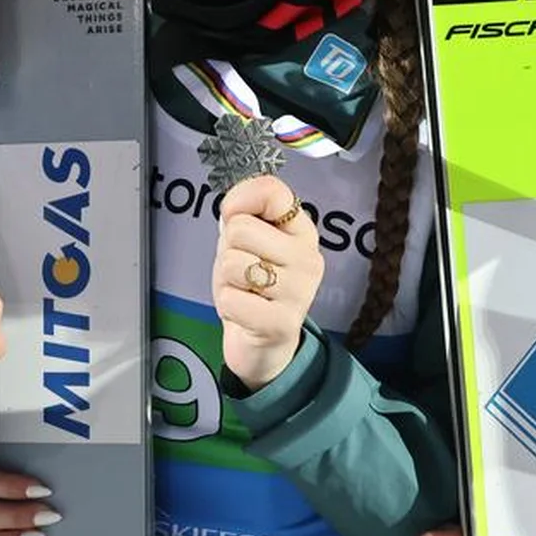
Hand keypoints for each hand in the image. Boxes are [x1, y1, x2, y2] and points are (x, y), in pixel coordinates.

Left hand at [212, 176, 324, 390]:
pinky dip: (227, 306)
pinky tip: (244, 312)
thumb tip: (233, 207)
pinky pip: (232, 299)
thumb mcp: (244, 243)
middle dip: (228, 251)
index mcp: (302, 231)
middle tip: (241, 271)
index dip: (239, 200)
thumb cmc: (251, 288)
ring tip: (244, 292)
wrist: (261, 344)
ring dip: (226, 280)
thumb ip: (240, 216)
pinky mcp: (284, 323)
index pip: (272, 191)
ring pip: (233, 263)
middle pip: (241, 229)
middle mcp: (308, 258)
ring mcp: (300, 291)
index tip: (234, 219)